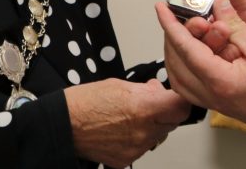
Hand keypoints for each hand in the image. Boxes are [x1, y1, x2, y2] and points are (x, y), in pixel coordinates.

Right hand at [64, 77, 189, 166]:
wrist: (64, 125)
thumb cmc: (87, 101)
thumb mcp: (121, 85)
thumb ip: (146, 90)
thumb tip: (159, 91)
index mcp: (144, 108)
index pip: (181, 107)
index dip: (181, 100)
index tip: (178, 96)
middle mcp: (143, 131)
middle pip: (173, 122)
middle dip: (167, 111)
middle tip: (152, 102)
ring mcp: (136, 149)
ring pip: (159, 135)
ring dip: (154, 125)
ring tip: (133, 115)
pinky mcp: (126, 160)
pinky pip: (143, 147)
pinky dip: (139, 138)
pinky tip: (123, 129)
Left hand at [156, 0, 245, 134]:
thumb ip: (234, 25)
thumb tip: (218, 4)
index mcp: (221, 82)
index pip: (186, 49)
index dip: (171, 25)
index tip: (162, 8)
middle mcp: (216, 97)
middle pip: (178, 66)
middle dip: (172, 40)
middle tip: (174, 18)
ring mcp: (221, 103)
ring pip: (185, 79)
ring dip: (181, 54)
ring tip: (188, 32)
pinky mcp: (229, 104)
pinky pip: (199, 86)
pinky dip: (194, 66)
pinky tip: (204, 52)